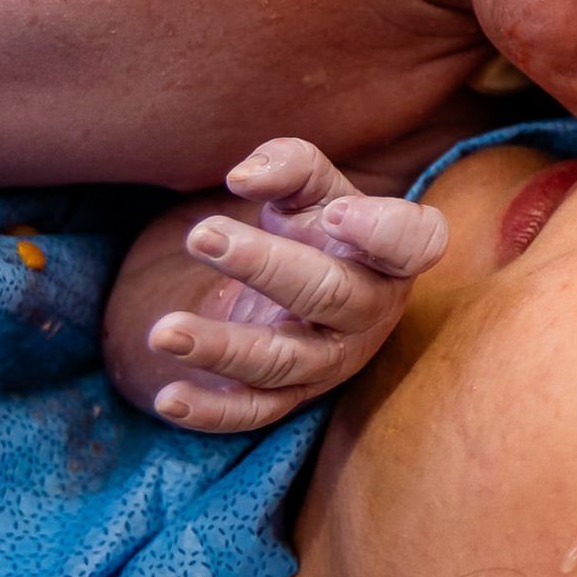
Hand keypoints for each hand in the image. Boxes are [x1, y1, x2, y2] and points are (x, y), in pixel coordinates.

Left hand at [146, 137, 446, 430]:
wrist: (305, 285)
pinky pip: (254, 411)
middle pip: (330, 295)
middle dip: (265, 266)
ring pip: (282, 361)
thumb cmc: (319, 228)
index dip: (382, 232)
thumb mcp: (313, 188)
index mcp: (390, 254)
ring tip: (163, 331)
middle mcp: (370, 310)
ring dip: (222, 347)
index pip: (413, 242)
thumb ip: (289, 165)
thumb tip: (243, 177)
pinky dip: (212, 412)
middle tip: (201, 234)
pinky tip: (169, 399)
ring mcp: (331, 360)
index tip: (333, 214)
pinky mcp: (291, 396)